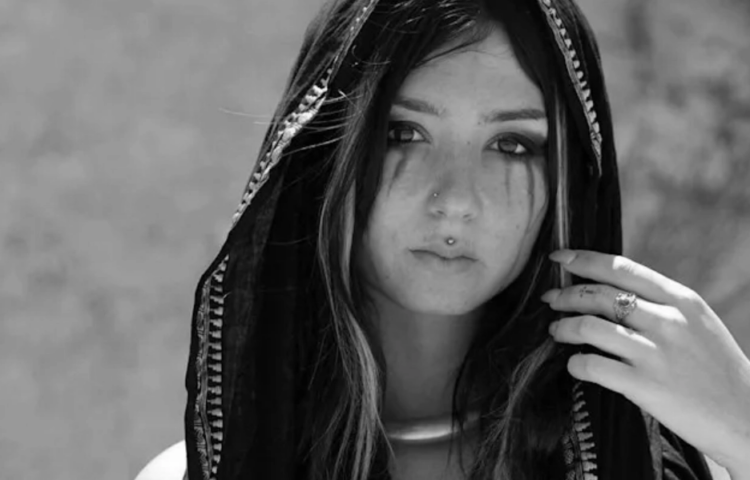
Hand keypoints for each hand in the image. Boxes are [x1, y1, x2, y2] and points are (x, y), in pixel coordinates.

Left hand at [540, 249, 749, 473]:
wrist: (747, 417)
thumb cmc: (717, 368)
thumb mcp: (697, 323)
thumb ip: (660, 303)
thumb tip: (610, 288)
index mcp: (681, 299)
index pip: (621, 268)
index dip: (583, 259)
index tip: (558, 257)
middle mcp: (667, 321)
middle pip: (598, 295)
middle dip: (565, 295)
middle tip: (550, 300)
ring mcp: (655, 354)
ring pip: (589, 327)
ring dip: (563, 327)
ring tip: (556, 331)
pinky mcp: (645, 386)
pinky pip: (592, 366)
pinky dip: (575, 363)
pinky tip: (574, 365)